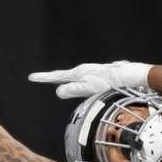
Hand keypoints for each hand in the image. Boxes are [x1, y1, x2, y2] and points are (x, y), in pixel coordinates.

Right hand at [28, 61, 151, 98]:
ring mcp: (92, 72)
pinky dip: (79, 84)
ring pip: (76, 79)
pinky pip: (85, 81)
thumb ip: (73, 90)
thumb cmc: (110, 83)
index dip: (44, 78)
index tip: (31, 77)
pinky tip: (84, 87)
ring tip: (60, 82)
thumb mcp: (88, 88)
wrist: (130, 76)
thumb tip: (58, 91)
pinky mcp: (100, 76)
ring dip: (67, 81)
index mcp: (79, 73)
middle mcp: (85, 70)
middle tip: (40, 78)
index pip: (57, 76)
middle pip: (65, 76)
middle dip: (53, 78)